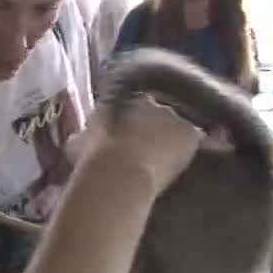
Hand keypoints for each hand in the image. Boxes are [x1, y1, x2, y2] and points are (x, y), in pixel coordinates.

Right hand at [71, 94, 204, 192]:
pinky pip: (195, 138)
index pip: (129, 105)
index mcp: (119, 100)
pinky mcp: (189, 132)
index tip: (128, 136)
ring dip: (171, 138)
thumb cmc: (93, 160)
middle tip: (146, 151)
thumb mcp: (78, 145)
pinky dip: (193, 147)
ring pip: (175, 125)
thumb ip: (82, 138)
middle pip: (154, 112)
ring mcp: (171, 115)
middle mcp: (147, 101)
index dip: (130, 122)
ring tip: (166, 159)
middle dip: (151, 128)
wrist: (118, 172)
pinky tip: (189, 160)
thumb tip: (78, 140)